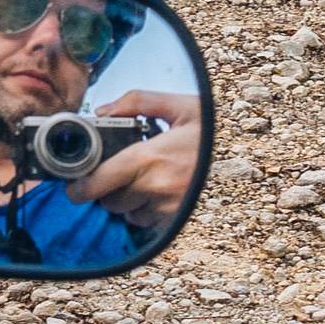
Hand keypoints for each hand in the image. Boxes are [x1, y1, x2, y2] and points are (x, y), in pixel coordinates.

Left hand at [70, 88, 203, 236]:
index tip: (74, 186)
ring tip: (141, 179)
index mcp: (150, 158)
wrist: (250, 155)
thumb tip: (102, 111)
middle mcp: (156, 187)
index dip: (80, 187)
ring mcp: (168, 207)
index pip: (99, 182)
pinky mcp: (178, 220)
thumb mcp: (179, 105)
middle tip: (115, 171)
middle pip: (109, 201)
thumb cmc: (212, 129)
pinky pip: (147, 222)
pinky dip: (144, 210)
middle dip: (106, 189)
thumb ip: (137, 101)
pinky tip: (156, 191)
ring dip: (125, 201)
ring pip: (127, 213)